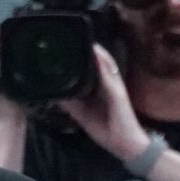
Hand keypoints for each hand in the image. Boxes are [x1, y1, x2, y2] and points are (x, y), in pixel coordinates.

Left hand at [58, 45, 150, 162]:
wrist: (126, 144)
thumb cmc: (106, 128)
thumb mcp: (82, 115)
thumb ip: (70, 103)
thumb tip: (53, 93)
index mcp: (99, 87)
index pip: (91, 66)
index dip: (82, 54)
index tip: (66, 44)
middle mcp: (108, 83)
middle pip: (99, 60)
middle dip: (89, 48)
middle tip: (74, 35)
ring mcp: (115, 86)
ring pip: (106, 64)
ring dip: (97, 52)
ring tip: (86, 39)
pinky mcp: (119, 93)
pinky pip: (110, 76)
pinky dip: (104, 65)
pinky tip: (96, 55)